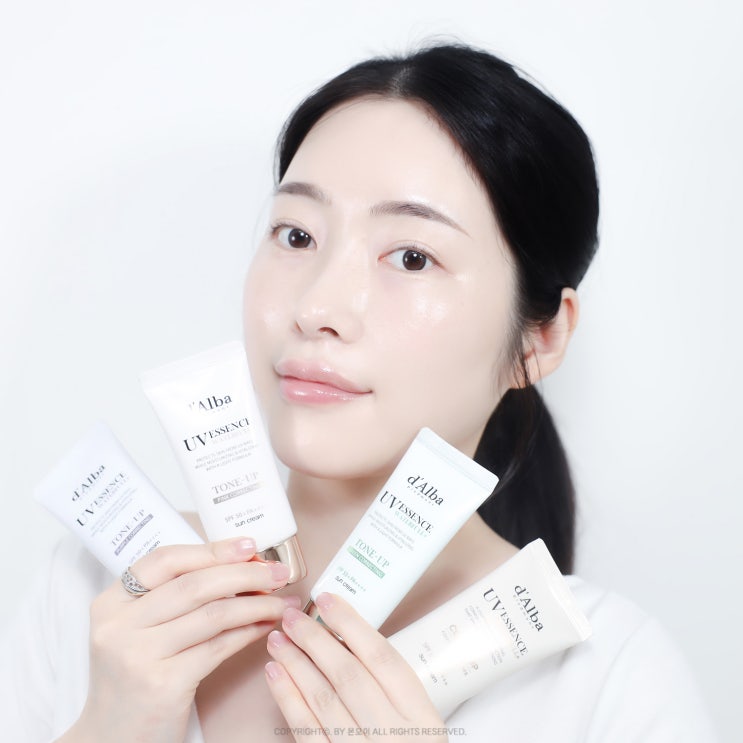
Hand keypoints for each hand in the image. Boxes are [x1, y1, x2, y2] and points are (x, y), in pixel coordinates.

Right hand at [61, 537, 299, 742]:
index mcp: (111, 603)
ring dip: (256, 603)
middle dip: (245, 574)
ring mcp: (138, 656)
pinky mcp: (163, 685)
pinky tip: (265, 626)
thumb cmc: (137, 678)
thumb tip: (239, 564)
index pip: (165, 560)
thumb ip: (173, 597)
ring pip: (213, 614)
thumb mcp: (139, 630)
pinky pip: (219, 647)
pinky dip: (249, 632)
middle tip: (278, 572)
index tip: (249, 545)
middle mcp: (119, 626)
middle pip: (195, 584)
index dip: (212, 549)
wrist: (115, 740)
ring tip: (282, 602)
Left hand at [264, 593, 447, 742]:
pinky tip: (275, 676)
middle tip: (292, 616)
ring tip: (277, 639)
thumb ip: (391, 688)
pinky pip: (307, 733)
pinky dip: (288, 700)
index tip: (329, 600)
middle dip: (316, 640)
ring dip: (296, 665)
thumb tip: (349, 638)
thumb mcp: (418, 724)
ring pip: (324, 702)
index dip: (353, 625)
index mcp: (421, 718)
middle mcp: (394, 736)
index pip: (384, 659)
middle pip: (349, 676)